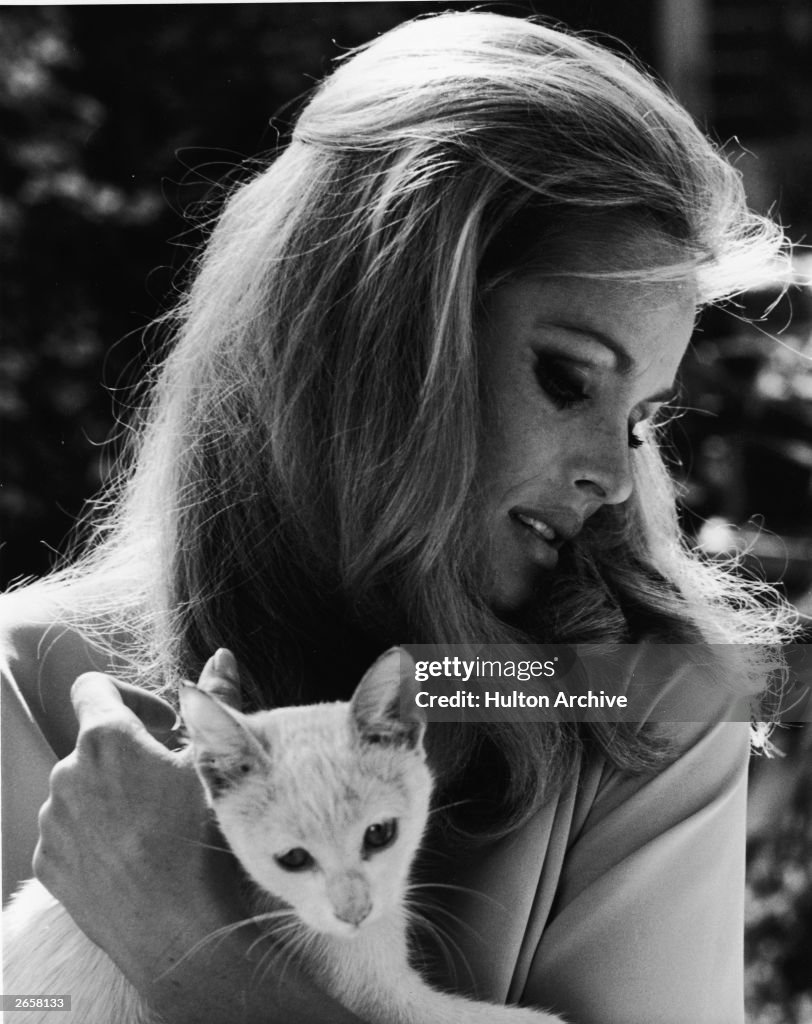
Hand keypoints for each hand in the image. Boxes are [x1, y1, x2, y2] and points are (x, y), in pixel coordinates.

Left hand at [33, 653, 247, 994]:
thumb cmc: (201, 841)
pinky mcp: (48, 863)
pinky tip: (135, 854)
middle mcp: (67, 773)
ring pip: (82, 788)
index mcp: (106, 739)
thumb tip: (221, 656)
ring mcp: (52, 822)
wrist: (178, 932)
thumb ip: (213, 702)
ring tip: (156, 824)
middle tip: (172, 780)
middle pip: (95, 743)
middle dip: (130, 752)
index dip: (131, 697)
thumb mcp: (215, 763)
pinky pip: (70, 832)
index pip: (94, 687)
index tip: (162, 725)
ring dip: (113, 793)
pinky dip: (97, 832)